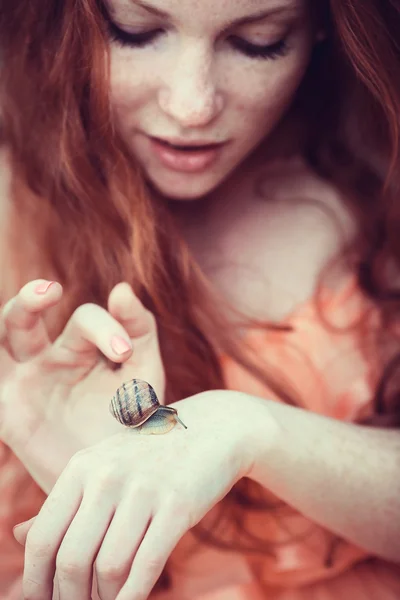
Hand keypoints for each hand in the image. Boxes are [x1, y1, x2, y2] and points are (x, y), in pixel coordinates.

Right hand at [0, 279, 164, 488]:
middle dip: (31, 298)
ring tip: (20, 305)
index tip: (124, 353)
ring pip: (0, 339)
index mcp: (82, 346)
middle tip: (51, 289)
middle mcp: (47, 358)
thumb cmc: (132, 423)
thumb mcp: (144, 374)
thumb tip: (122, 288)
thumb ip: (139, 330)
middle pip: (26, 316)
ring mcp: (24, 383)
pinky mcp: (9, 414)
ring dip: (6, 318)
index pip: (85, 318)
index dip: (105, 327)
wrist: (116, 477)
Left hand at [13, 391, 254, 599]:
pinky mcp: (178, 505)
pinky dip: (132, 596)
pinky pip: (146, 566)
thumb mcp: (101, 467)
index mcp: (81, 467)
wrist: (212, 429)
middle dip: (68, 598)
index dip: (35, 581)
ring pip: (107, 569)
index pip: (43, 537)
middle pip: (72, 560)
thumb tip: (18, 536)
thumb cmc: (150, 456)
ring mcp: (144, 490)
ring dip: (102, 599)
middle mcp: (108, 476)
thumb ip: (63, 502)